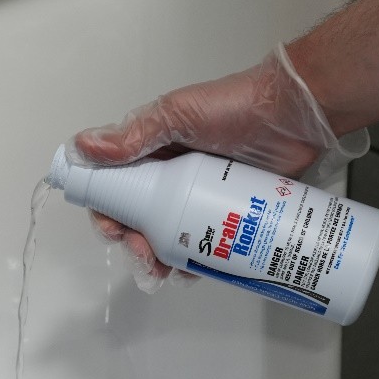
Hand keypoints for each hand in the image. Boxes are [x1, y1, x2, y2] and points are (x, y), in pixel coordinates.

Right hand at [69, 45, 368, 285]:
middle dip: (135, 243)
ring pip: (170, 236)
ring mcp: (201, 197)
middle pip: (141, 219)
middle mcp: (172, 175)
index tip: (113, 229)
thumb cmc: (235, 106)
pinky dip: (196, 260)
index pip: (117, 186)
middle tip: (145, 255)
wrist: (294, 114)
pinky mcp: (230, 213)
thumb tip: (84, 147)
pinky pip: (207, 244)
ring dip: (162, 258)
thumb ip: (134, 134)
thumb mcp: (177, 115)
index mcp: (152, 151)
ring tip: (168, 271)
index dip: (108, 211)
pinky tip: (195, 272)